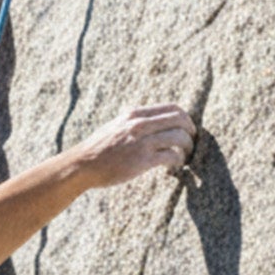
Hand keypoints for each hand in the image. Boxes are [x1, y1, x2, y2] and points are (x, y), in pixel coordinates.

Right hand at [77, 104, 195, 185]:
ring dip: (187, 147)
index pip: (172, 108)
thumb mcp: (115, 125)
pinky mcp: (143, 159)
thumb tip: (148, 124)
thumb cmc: (97, 149)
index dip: (185, 118)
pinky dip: (178, 160)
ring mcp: (142, 141)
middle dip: (191, 131)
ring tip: (185, 156)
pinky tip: (175, 166)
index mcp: (134, 113)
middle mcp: (140, 123)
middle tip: (192, 142)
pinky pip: (172, 155)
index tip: (187, 128)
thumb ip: (132, 122)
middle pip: (180, 119)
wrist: (83, 165)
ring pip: (179, 137)